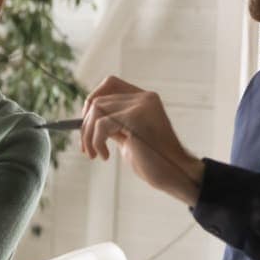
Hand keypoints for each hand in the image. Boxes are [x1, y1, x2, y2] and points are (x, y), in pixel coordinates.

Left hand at [80, 76, 204, 204]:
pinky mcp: (136, 118)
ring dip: (88, 135)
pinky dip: (96, 142)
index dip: (92, 100)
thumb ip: (113, 123)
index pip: (109, 83)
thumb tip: (84, 120)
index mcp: (145, 99)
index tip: (87, 124)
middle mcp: (144, 97)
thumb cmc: (153, 161)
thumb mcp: (129, 137)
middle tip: (86, 148)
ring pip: (96, 110)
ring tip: (94, 154)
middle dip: (85, 125)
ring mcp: (141, 106)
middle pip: (98, 99)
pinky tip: (105, 156)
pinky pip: (101, 124)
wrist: (175, 175)